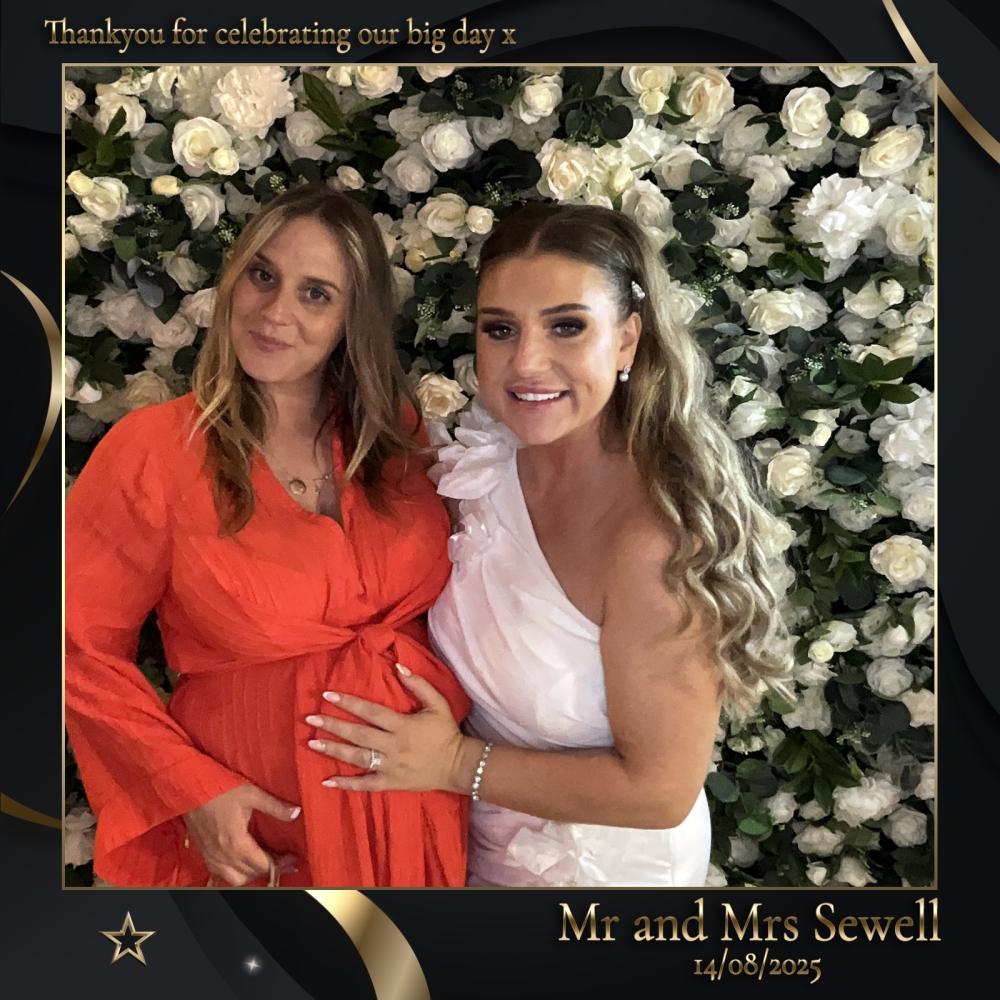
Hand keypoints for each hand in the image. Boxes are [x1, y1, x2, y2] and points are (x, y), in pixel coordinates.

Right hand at [182, 784, 300, 886]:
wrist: (189, 789)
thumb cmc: (219, 790)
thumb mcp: (251, 794)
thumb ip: (275, 806)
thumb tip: (296, 813)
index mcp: (236, 843)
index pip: (263, 865)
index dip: (281, 864)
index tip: (292, 858)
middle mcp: (223, 855)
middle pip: (250, 875)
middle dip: (269, 869)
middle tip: (282, 859)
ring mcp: (212, 857)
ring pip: (235, 879)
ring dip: (251, 874)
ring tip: (263, 862)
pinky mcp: (204, 854)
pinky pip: (220, 874)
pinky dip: (234, 873)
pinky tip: (242, 863)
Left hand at [305, 663, 472, 793]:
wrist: (458, 765)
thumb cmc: (446, 732)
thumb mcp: (438, 703)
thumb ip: (418, 684)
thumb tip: (398, 667)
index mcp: (402, 725)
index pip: (370, 712)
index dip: (349, 703)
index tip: (328, 696)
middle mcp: (393, 746)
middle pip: (358, 734)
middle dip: (333, 726)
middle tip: (310, 718)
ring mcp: (390, 766)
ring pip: (357, 758)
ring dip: (334, 750)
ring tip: (312, 743)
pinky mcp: (391, 782)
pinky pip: (366, 784)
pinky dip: (346, 784)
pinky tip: (327, 782)